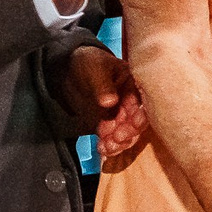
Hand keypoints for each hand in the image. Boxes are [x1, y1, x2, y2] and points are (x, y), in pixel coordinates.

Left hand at [55, 45, 149, 164]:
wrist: (69, 71)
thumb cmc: (88, 62)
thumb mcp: (95, 68)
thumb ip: (102, 85)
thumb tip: (110, 101)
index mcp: (134, 83)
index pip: (142, 101)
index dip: (140, 114)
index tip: (134, 124)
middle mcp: (132, 101)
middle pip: (136, 121)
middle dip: (129, 132)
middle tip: (118, 138)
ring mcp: (121, 114)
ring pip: (126, 133)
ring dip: (119, 142)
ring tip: (107, 147)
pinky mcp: (109, 124)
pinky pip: (112, 138)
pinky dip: (109, 145)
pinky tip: (102, 149)